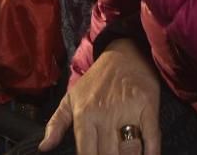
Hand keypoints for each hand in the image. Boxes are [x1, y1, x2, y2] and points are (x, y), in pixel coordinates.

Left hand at [39, 39, 160, 154]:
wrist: (125, 52)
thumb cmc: (97, 79)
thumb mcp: (71, 97)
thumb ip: (55, 124)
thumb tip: (44, 148)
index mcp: (85, 115)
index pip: (87, 154)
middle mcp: (106, 115)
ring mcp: (129, 112)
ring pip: (131, 150)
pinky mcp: (148, 107)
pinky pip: (152, 137)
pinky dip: (151, 151)